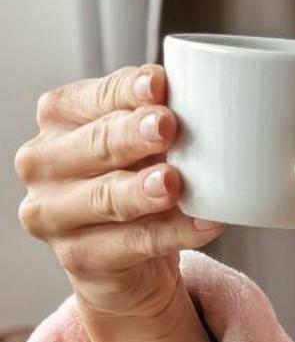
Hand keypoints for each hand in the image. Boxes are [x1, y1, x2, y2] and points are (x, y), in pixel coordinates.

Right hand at [14, 63, 223, 321]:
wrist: (130, 256)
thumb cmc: (137, 176)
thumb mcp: (143, 139)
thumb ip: (158, 114)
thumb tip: (201, 96)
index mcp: (59, 119)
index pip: (92, 97)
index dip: (126, 90)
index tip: (158, 84)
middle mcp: (44, 163)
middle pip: (94, 144)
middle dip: (132, 135)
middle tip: (168, 126)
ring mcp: (54, 214)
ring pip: (105, 198)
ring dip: (142, 190)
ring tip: (174, 182)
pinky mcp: (79, 257)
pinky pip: (133, 243)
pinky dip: (174, 233)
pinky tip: (204, 223)